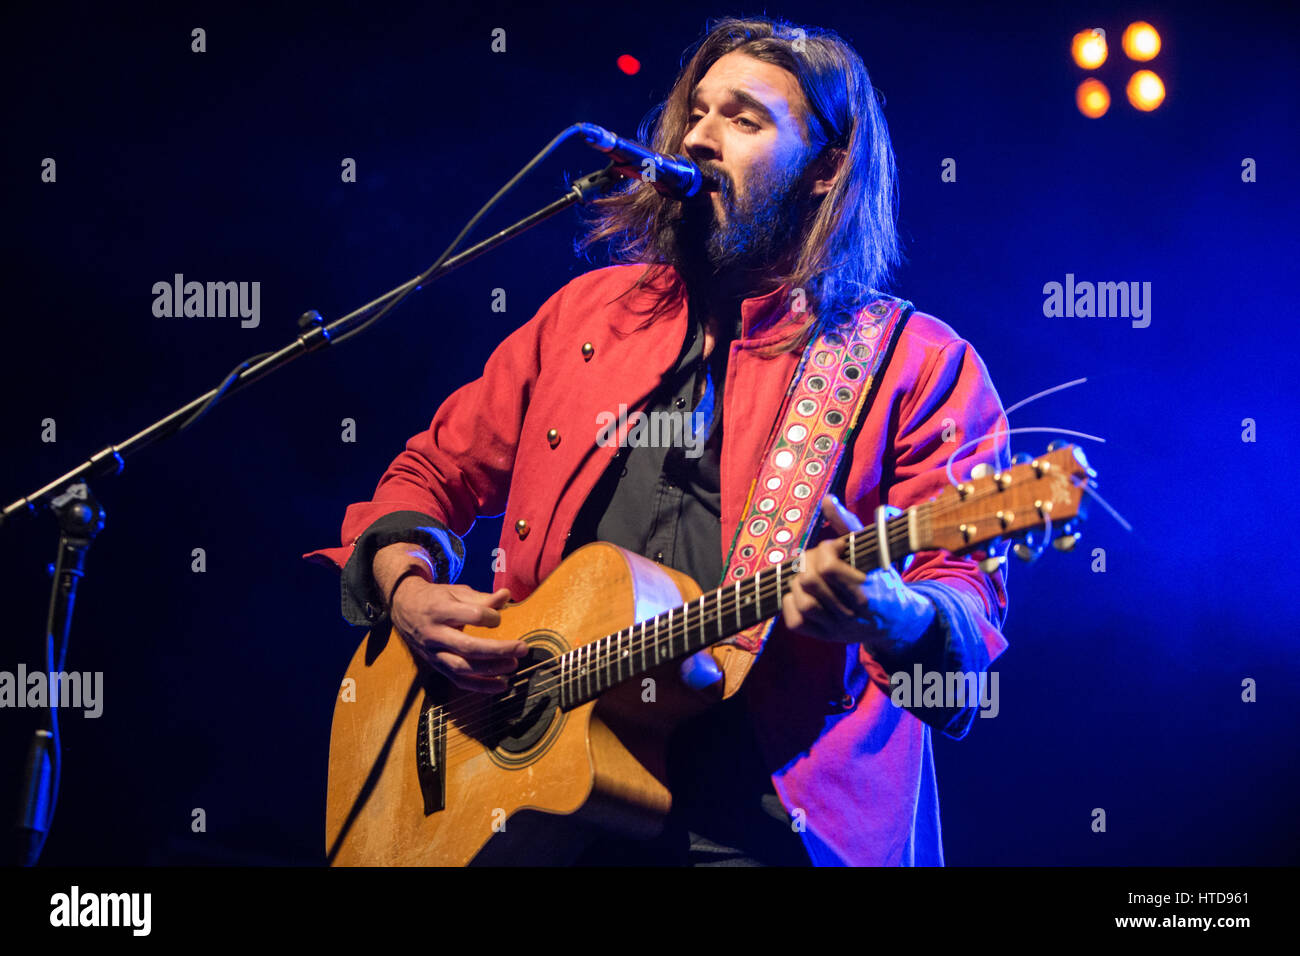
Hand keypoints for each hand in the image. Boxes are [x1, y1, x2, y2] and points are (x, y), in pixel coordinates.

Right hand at [389, 578, 527, 692]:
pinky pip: (458, 681)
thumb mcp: (455, 592)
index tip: (498, 618)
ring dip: (491, 670)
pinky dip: (480, 686)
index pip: (471, 615)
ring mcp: (434, 653)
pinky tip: (501, 685)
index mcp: (440, 610)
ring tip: (513, 665)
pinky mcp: (436, 666)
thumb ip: (481, 597)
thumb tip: (507, 596)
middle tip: (522, 648)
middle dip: (498, 650)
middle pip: (468, 647)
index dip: (491, 617)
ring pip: (462, 667)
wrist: (404, 608)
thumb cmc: (436, 599)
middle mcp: (435, 634)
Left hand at [781, 494, 935, 656]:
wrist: (896, 621)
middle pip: (810, 583)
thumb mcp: (874, 550)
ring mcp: (837, 627)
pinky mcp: (825, 637)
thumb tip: (827, 499)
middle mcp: (852, 613)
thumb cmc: (882, 579)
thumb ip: (847, 525)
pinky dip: (791, 603)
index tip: (834, 546)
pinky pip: (796, 623)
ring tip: (808, 574)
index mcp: (866, 590)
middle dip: (808, 563)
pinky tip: (801, 593)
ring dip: (798, 582)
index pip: (829, 568)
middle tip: (816, 559)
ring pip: (803, 603)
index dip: (825, 550)